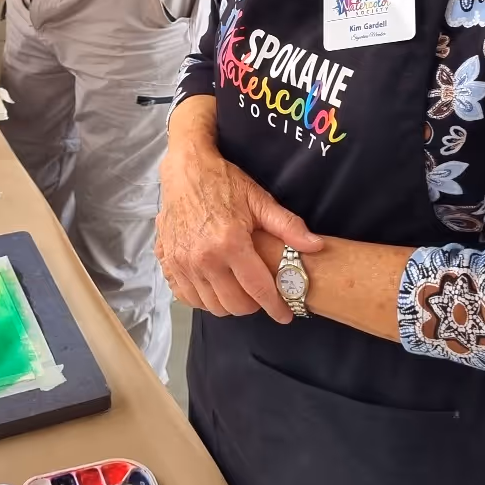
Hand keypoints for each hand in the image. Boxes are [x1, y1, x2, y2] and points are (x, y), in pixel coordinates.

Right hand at [156, 97, 322, 323]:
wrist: (185, 169)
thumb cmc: (223, 182)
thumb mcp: (258, 199)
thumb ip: (287, 226)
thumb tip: (316, 246)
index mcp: (230, 243)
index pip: (258, 290)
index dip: (275, 307)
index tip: (286, 315)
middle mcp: (204, 258)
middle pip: (234, 305)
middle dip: (252, 306)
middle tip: (259, 294)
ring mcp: (182, 263)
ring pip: (211, 306)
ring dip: (227, 303)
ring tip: (237, 289)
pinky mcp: (168, 263)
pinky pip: (187, 297)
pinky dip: (203, 298)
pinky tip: (213, 285)